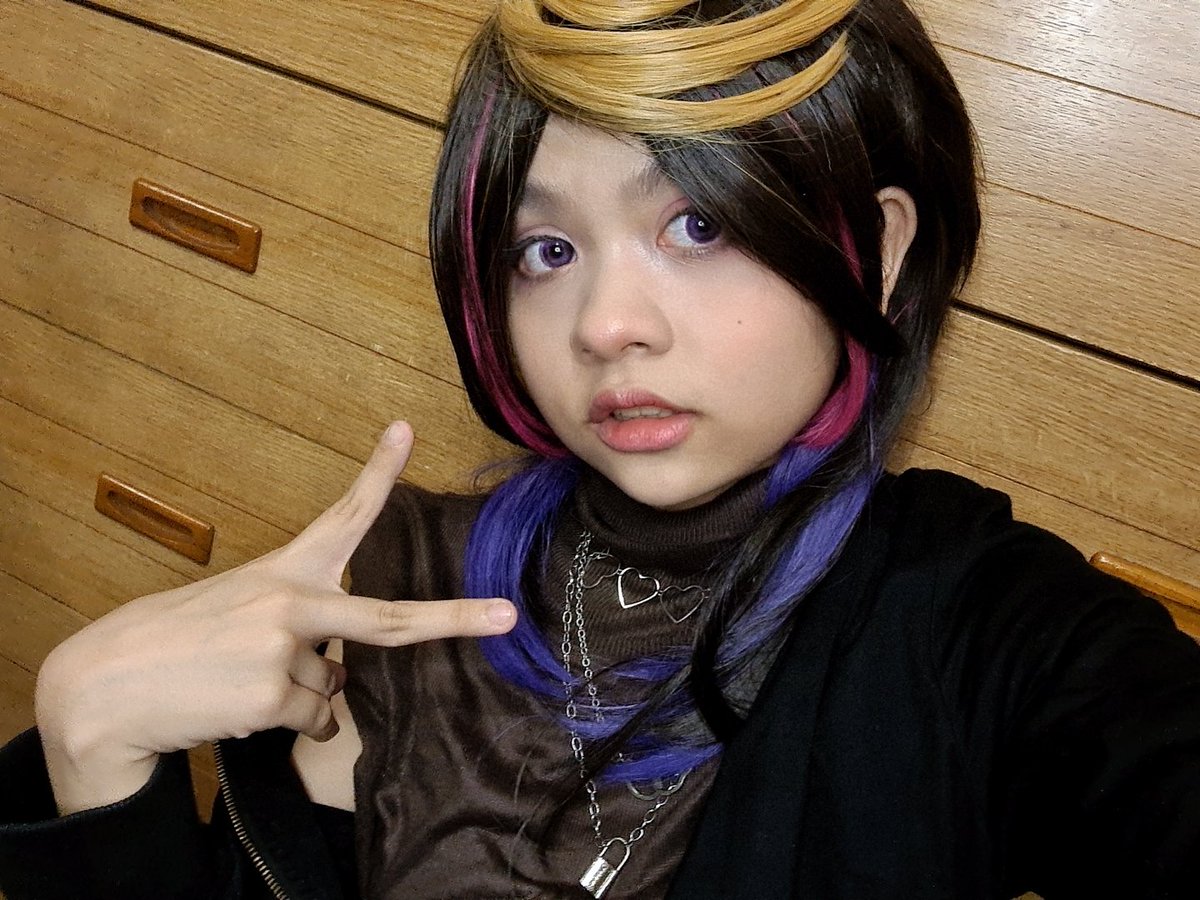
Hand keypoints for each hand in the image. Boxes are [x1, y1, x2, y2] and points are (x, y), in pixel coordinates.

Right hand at [34, 421, 515, 812]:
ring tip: (239, 681)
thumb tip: (340, 679)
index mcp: (284, 570)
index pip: (341, 515)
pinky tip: (240, 708)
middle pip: (389, 619)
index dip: (378, 472)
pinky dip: (291, 726)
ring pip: (332, 687)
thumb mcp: (238, 611)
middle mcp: (291, 601)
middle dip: (455, 618)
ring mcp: (283, 647)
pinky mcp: (272, 695)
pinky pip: (314, 722)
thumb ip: (301, 630)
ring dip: (301, 695)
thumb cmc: (178, 642)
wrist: (105, 686)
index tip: (405, 429)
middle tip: (505, 616)